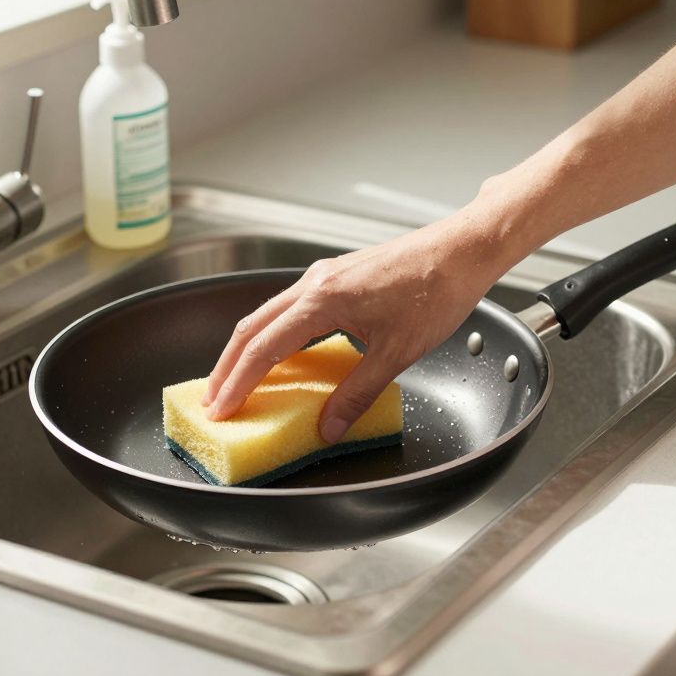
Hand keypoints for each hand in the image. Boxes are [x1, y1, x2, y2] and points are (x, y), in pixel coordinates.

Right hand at [201, 211, 510, 442]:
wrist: (462, 250)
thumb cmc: (437, 291)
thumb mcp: (397, 353)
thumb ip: (358, 392)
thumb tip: (329, 425)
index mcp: (322, 300)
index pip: (263, 348)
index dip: (238, 383)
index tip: (222, 409)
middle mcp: (315, 283)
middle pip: (251, 327)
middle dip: (227, 367)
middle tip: (213, 401)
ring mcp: (324, 276)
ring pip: (267, 314)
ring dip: (247, 349)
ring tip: (235, 381)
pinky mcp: (337, 276)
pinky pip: (289, 308)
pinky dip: (271, 333)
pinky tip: (278, 354)